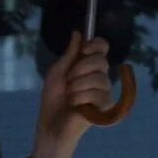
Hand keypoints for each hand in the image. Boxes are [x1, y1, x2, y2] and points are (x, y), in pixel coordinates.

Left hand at [36, 31, 112, 151]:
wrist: (51, 124)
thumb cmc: (53, 100)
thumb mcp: (57, 73)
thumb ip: (69, 54)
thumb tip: (78, 32)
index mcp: (89, 66)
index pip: (102, 47)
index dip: (96, 45)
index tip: (83, 50)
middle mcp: (100, 76)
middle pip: (100, 60)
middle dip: (79, 69)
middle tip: (68, 82)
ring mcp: (105, 91)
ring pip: (98, 78)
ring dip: (77, 87)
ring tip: (70, 97)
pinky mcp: (106, 105)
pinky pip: (97, 94)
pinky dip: (80, 98)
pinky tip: (75, 106)